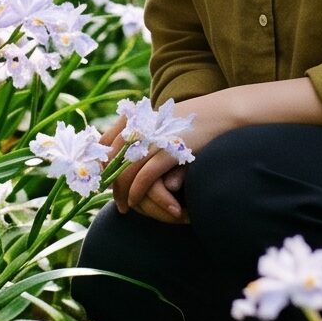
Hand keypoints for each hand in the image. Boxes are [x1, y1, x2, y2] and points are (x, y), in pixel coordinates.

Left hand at [97, 91, 238, 223]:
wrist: (223, 114)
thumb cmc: (194, 120)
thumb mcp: (164, 121)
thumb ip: (145, 131)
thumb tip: (122, 152)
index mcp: (138, 117)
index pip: (106, 141)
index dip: (100, 162)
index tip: (99, 177)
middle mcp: (142, 126)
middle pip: (112, 159)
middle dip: (107, 181)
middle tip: (108, 198)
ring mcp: (154, 139)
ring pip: (125, 170)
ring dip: (120, 192)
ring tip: (122, 206)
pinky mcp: (169, 151)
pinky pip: (144, 176)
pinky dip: (136, 191)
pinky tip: (133, 201)